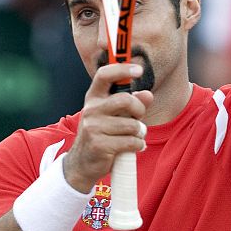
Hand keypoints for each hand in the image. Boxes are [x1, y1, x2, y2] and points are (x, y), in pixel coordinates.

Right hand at [63, 64, 152, 192]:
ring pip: (131, 125)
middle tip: (139, 117)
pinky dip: (138, 145)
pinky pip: (131, 142)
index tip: (139, 69)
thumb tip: (148, 94)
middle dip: (139, 109)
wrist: (82, 162)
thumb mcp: (113, 115)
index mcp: (93, 97)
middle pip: (125, 100)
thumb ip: (131, 103)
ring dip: (139, 132)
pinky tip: (132, 147)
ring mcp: (93, 127)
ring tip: (134, 136)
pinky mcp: (99, 145)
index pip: (104, 75)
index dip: (122, 68)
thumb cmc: (101, 133)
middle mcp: (91, 109)